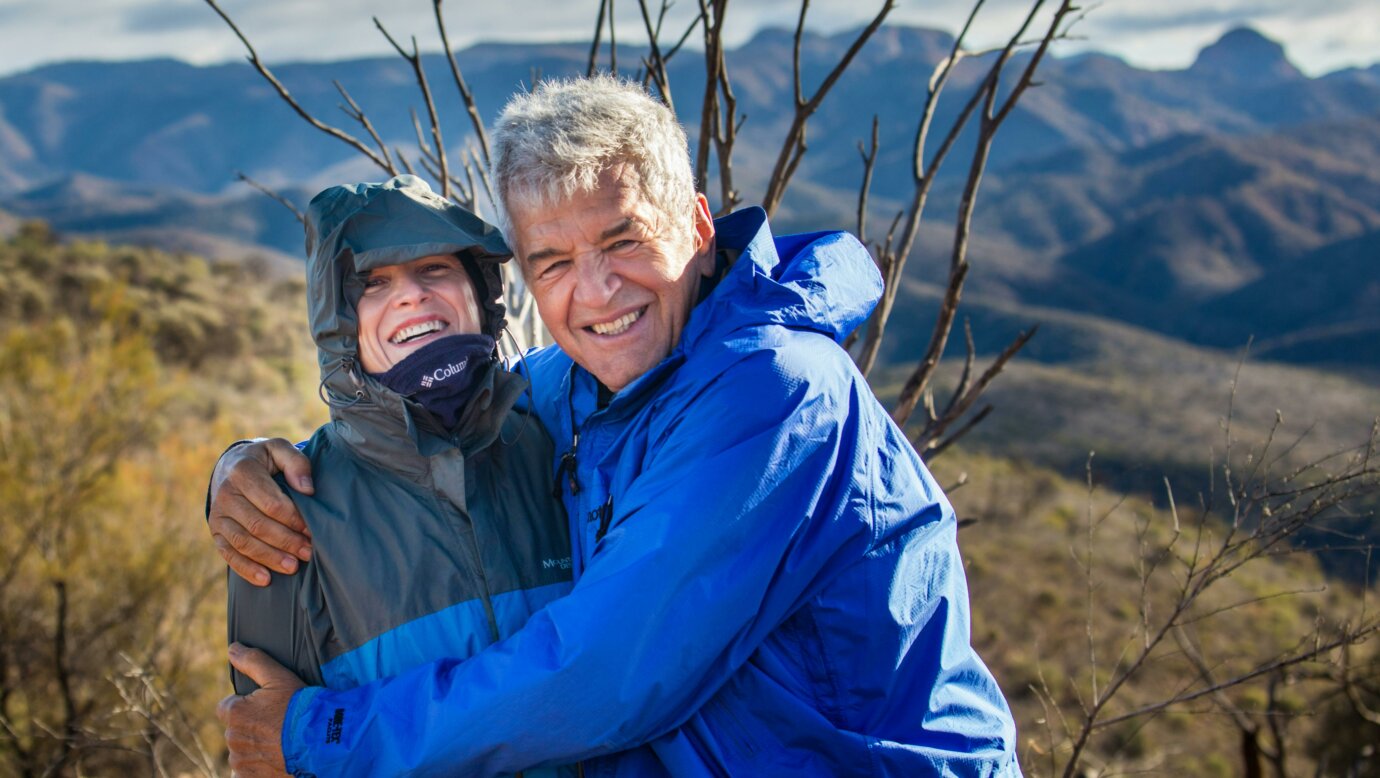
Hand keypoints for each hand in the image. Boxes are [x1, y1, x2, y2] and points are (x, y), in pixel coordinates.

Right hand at [209, 438, 314, 585]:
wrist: (230, 466)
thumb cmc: (264, 460)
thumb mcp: (279, 450)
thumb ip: (296, 462)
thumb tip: (307, 489)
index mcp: (243, 471)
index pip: (271, 502)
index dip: (293, 519)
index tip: (312, 530)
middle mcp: (225, 494)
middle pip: (258, 525)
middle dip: (286, 541)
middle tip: (308, 552)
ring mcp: (218, 515)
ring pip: (243, 542)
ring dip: (269, 558)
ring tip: (293, 567)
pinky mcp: (215, 531)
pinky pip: (228, 554)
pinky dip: (246, 569)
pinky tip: (265, 579)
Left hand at [219, 643, 304, 777]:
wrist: (320, 741)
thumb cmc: (300, 707)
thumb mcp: (279, 677)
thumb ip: (253, 661)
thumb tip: (232, 649)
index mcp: (235, 712)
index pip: (227, 707)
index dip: (245, 705)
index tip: (265, 707)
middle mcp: (233, 738)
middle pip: (236, 729)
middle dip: (251, 726)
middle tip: (278, 723)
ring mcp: (241, 761)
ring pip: (242, 750)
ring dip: (255, 747)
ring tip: (281, 742)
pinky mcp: (249, 777)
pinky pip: (246, 771)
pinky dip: (258, 765)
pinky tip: (276, 757)